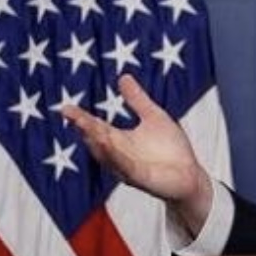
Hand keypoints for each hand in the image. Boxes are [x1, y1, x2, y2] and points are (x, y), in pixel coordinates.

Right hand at [63, 74, 212, 232]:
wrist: (190, 176)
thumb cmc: (170, 149)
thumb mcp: (153, 117)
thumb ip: (137, 100)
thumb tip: (123, 76)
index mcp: (119, 141)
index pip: (96, 128)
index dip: (81, 119)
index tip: (65, 108)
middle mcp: (119, 157)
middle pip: (99, 141)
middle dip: (86, 129)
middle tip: (72, 115)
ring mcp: (129, 169)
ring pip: (110, 156)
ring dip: (99, 142)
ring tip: (87, 127)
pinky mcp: (143, 179)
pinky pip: (128, 168)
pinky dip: (119, 158)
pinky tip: (112, 146)